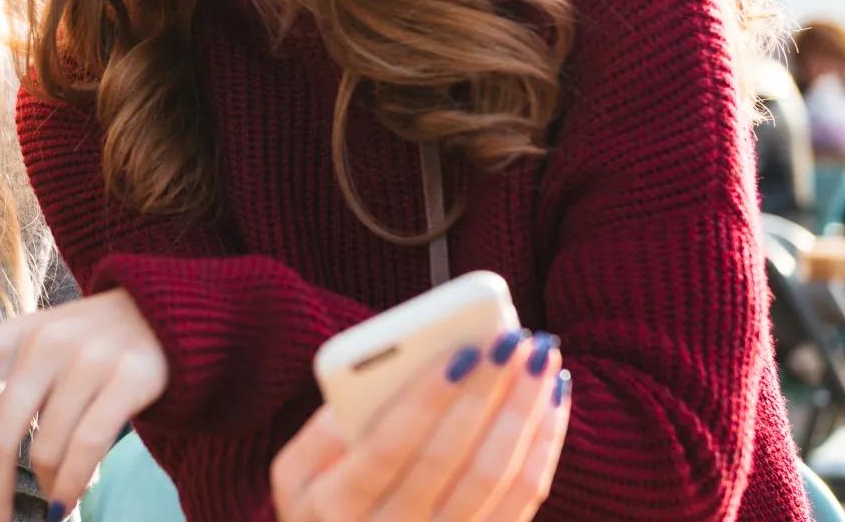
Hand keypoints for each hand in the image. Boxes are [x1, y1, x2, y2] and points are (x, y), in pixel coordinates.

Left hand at [0, 288, 167, 520]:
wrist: (174, 315)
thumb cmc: (94, 346)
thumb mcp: (41, 365)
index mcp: (18, 336)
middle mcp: (49, 343)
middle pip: (1, 431)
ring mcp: (91, 358)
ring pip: (47, 447)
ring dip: (45, 490)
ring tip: (51, 506)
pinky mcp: (130, 376)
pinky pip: (88, 445)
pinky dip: (71, 485)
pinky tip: (65, 505)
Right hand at [271, 329, 571, 521]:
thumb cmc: (322, 506)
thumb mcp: (294, 475)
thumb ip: (320, 431)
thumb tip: (373, 380)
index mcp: (333, 507)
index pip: (386, 448)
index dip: (426, 400)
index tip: (461, 350)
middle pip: (449, 460)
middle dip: (486, 394)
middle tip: (513, 340)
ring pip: (495, 479)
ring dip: (523, 413)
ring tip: (540, 358)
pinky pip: (523, 500)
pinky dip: (542, 447)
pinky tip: (550, 400)